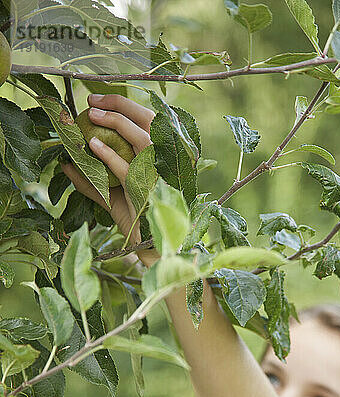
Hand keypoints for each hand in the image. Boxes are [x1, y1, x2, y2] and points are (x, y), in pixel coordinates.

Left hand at [60, 93, 154, 246]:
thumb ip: (92, 180)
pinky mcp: (146, 190)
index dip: (124, 105)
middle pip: (148, 120)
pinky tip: (93, 145)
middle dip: (119, 105)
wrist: (151, 244)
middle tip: (92, 102)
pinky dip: (109, 153)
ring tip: (92, 117)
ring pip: (140, 137)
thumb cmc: (135, 217)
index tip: (98, 101)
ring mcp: (158, 175)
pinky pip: (126, 168)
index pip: (148, 120)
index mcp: (163, 157)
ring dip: (115, 122)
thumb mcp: (112, 196)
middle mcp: (165, 162)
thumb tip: (66, 165)